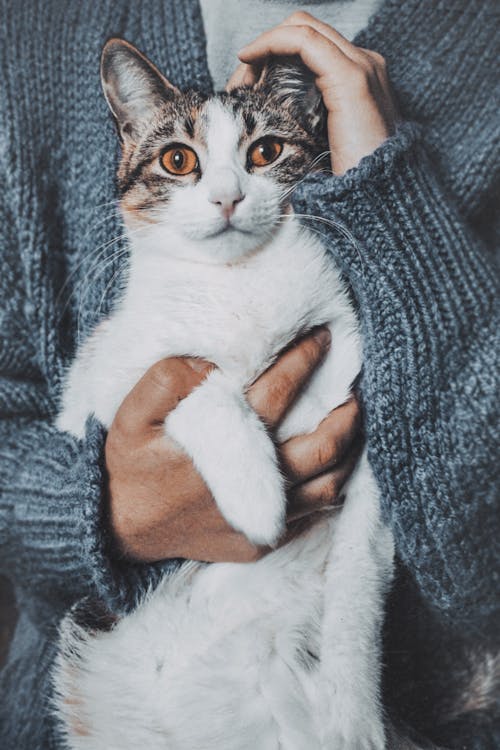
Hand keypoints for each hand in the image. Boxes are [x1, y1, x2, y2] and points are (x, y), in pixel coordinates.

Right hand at [105, 328, 360, 562]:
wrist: (121, 531)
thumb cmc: (131, 467)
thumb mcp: (131, 415)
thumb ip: (167, 379)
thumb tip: (214, 363)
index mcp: (224, 446)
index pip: (278, 392)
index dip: (305, 360)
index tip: (323, 338)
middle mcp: (252, 485)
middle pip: (321, 446)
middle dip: (346, 414)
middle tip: (354, 391)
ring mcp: (260, 519)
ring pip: (327, 484)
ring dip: (346, 451)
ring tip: (350, 426)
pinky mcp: (261, 542)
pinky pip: (312, 515)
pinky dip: (329, 487)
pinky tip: (331, 466)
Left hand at [227, 11, 398, 174]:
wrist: (376, 198)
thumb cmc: (349, 182)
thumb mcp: (323, 148)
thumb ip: (306, 126)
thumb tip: (269, 134)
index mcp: (359, 79)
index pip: (311, 47)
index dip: (275, 55)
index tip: (246, 87)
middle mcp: (364, 64)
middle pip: (305, 31)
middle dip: (267, 48)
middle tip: (239, 81)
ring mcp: (360, 67)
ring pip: (301, 28)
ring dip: (263, 46)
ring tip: (240, 78)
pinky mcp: (350, 77)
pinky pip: (302, 41)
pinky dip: (270, 44)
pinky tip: (249, 61)